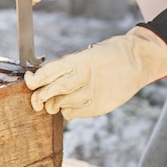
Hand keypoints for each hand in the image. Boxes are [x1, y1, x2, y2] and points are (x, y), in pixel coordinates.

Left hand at [24, 26, 166, 119]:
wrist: (137, 61)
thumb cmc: (109, 54)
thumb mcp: (87, 53)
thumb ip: (68, 67)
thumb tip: (44, 79)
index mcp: (80, 61)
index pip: (50, 72)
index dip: (35, 79)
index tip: (29, 81)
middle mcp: (85, 78)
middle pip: (53, 91)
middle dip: (40, 96)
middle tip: (36, 100)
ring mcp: (92, 94)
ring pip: (62, 105)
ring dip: (54, 104)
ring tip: (54, 100)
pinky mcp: (98, 107)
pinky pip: (73, 113)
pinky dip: (67, 111)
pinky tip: (71, 103)